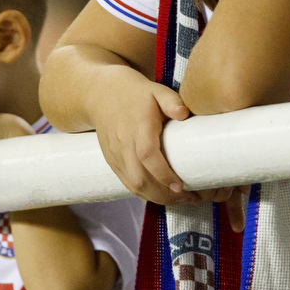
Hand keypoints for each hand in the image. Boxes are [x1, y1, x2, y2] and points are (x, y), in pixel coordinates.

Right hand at [91, 67, 196, 205]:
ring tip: (181, 200)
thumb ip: (172, 101)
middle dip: (164, 195)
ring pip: (133, 186)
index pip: (147, 155)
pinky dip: (145, 193)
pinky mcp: (112, 162)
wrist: (100, 94)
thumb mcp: (156, 90)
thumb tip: (184, 113)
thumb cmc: (134, 93)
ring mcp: (115, 155)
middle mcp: (123, 144)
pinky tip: (162, 195)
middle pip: (140, 178)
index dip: (163, 174)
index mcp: (136, 127)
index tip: (181, 186)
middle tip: (190, 198)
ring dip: (157, 198)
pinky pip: (127, 183)